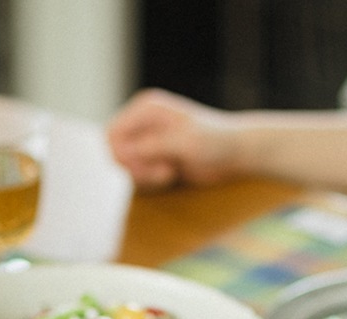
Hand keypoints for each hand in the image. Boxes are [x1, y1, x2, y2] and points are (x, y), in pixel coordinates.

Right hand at [107, 89, 239, 190]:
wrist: (236, 154)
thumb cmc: (214, 142)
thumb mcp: (183, 142)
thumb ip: (150, 146)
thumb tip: (117, 152)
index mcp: (145, 109)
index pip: (111, 135)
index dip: (119, 157)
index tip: (144, 168)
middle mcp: (141, 123)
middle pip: (114, 154)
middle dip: (135, 169)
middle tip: (164, 173)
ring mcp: (146, 142)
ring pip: (124, 168)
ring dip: (144, 178)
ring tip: (170, 173)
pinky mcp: (153, 160)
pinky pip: (137, 177)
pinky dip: (150, 182)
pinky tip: (171, 177)